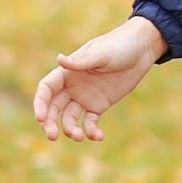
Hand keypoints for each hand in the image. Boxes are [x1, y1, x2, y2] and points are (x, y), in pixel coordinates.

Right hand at [34, 15, 166, 141]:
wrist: (141, 49)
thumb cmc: (119, 45)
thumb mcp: (102, 53)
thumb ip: (82, 61)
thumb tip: (59, 59)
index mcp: (68, 72)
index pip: (46, 89)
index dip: (40, 103)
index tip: (40, 118)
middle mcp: (72, 86)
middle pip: (53, 107)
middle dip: (49, 122)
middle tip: (52, 136)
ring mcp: (84, 97)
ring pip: (69, 118)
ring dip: (70, 129)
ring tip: (79, 136)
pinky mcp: (99, 105)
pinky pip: (90, 122)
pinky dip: (91, 131)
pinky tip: (98, 136)